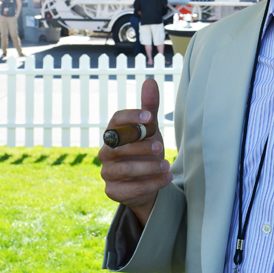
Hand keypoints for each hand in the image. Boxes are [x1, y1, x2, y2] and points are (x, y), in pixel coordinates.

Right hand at [99, 78, 171, 226]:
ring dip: (147, 168)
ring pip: (124, 170)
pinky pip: (130, 189)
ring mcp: (107, 172)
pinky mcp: (113, 191)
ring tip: (166, 165)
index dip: (131, 117)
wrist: (148, 181)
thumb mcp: (150, 129)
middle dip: (140, 146)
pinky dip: (151, 184)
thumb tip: (150, 81)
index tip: (149, 117)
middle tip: (160, 147)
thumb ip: (149, 108)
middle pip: (118, 147)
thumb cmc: (146, 149)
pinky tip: (166, 178)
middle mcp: (106, 152)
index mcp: (114, 133)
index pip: (116, 121)